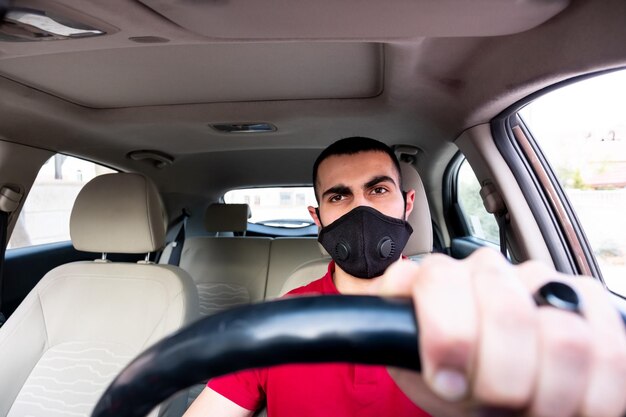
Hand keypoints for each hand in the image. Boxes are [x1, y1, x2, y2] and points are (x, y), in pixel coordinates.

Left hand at [374, 248, 625, 416]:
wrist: (487, 384)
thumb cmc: (447, 375)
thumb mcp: (411, 364)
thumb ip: (394, 336)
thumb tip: (376, 330)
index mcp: (436, 280)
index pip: (441, 280)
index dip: (450, 336)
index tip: (448, 382)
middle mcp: (487, 272)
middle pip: (507, 310)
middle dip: (503, 377)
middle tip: (496, 401)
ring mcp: (542, 285)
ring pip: (565, 338)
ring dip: (548, 393)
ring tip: (530, 405)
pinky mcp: (591, 306)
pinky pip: (611, 351)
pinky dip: (594, 395)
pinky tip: (566, 399)